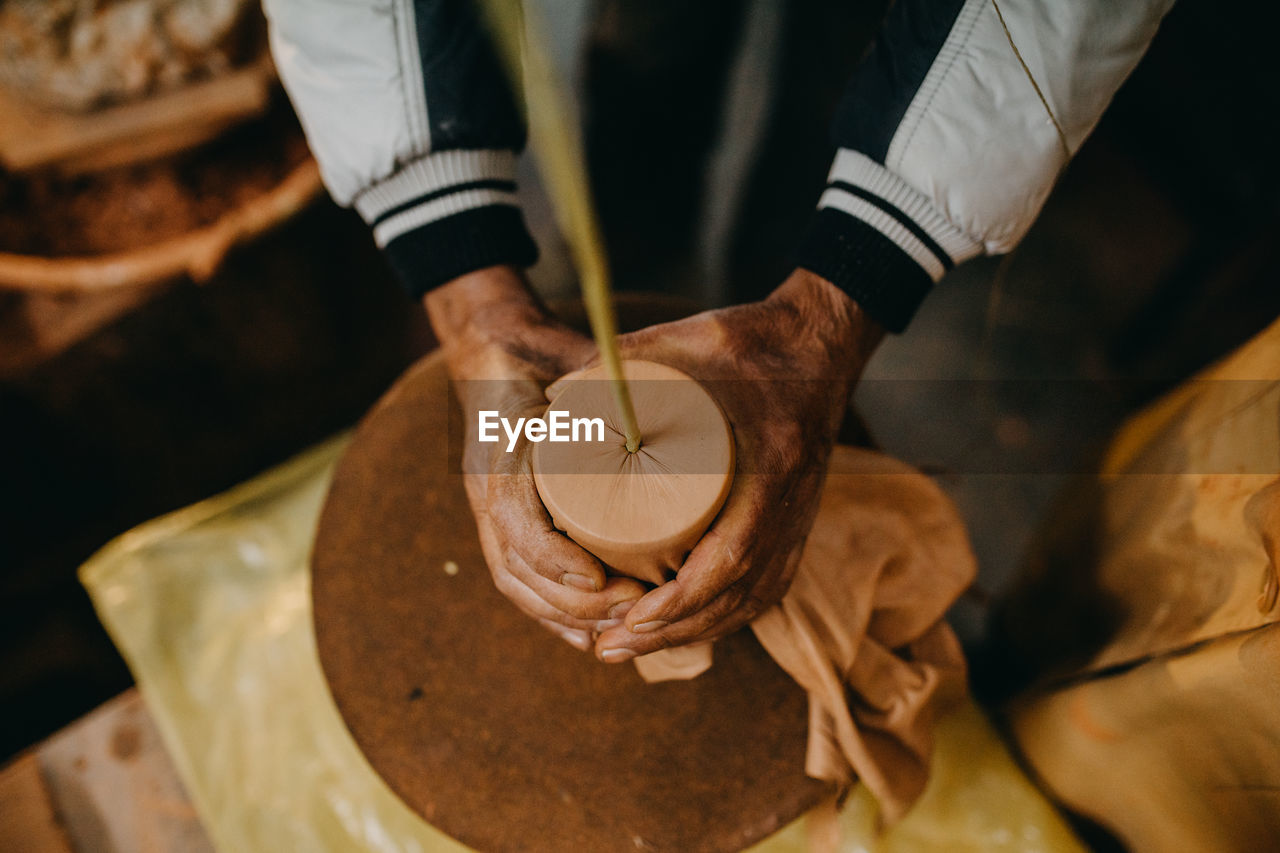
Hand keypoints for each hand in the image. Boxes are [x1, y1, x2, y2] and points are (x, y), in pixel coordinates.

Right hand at [424, 266, 647, 651]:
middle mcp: (487, 488)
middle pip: (517, 569)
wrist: (496, 351)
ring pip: (518, 585)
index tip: (600, 580)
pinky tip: (590, 638)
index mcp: (499, 450)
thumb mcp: (573, 360)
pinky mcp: (506, 524)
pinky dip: (552, 617)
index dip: (554, 559)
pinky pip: (520, 583)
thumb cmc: (539, 353)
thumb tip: (670, 401)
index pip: (513, 520)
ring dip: (566, 619)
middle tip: (633, 607)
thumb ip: (608, 381)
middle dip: (574, 604)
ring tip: (622, 628)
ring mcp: (491, 510)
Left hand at [593, 269, 882, 661]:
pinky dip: (727, 613)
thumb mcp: (687, 338)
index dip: (682, 598)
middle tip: (611, 645)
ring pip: (755, 598)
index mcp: (773, 466)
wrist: (821, 339)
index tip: (631, 616)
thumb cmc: (754, 339)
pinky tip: (690, 625)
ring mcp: (800, 515)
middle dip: (674, 631)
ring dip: (697, 630)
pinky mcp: (797, 518)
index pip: (732, 555)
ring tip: (636, 644)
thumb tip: (552, 399)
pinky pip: (768, 584)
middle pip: (740, 595)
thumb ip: (618, 359)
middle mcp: (793, 502)